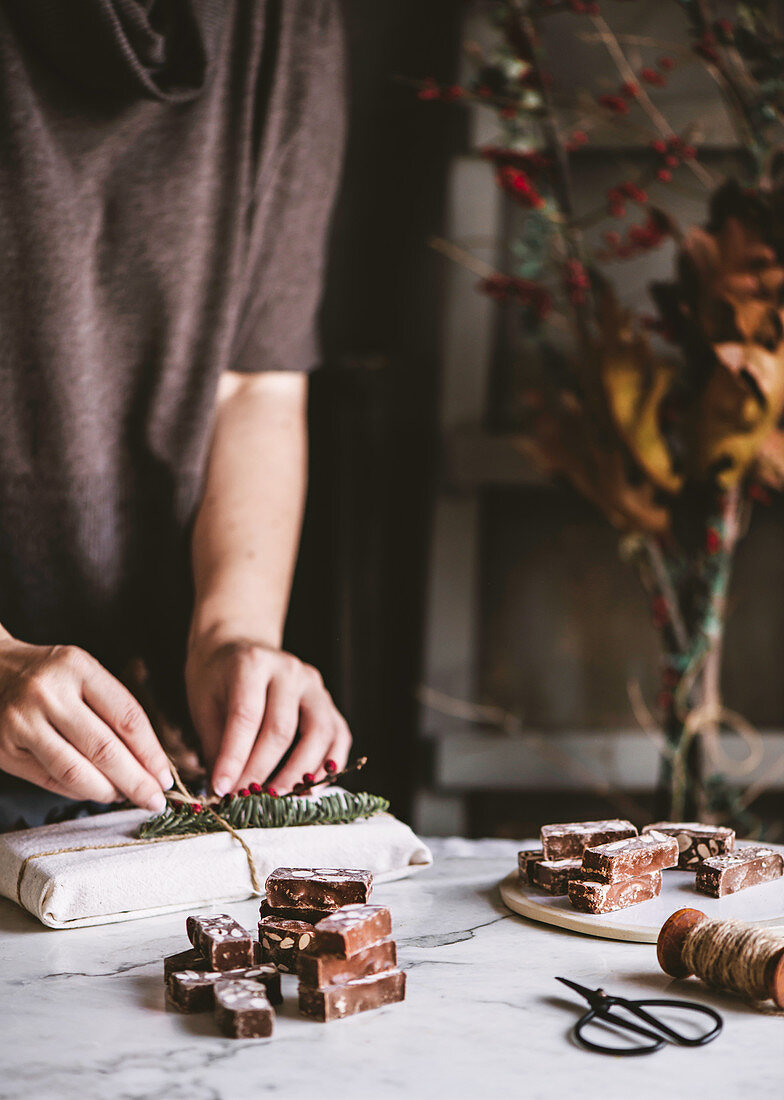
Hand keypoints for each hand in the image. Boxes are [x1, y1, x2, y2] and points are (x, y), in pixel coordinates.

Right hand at [0, 638, 172, 809]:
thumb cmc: (51, 675)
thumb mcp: (85, 673)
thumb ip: (114, 710)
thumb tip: (150, 763)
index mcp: (77, 668)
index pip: (126, 717)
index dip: (151, 753)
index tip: (165, 776)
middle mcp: (47, 693)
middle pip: (104, 749)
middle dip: (136, 781)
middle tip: (154, 800)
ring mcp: (21, 722)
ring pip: (76, 771)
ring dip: (108, 791)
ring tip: (125, 797)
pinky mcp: (4, 749)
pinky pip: (51, 780)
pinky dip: (79, 792)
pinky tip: (97, 792)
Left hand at [185, 638, 351, 795]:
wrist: (240, 648)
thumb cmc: (217, 678)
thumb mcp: (204, 703)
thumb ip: (217, 745)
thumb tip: (225, 790)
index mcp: (253, 664)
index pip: (246, 716)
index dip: (235, 757)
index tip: (222, 788)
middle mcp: (290, 670)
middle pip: (282, 729)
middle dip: (262, 770)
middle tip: (244, 798)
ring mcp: (315, 685)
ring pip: (319, 733)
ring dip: (298, 772)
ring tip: (276, 797)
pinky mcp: (329, 701)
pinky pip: (338, 736)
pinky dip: (328, 765)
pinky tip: (308, 787)